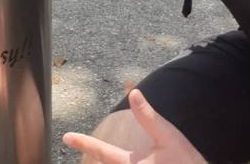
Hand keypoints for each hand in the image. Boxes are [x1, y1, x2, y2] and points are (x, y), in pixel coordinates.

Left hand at [63, 90, 206, 163]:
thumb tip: (133, 93)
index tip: (66, 136)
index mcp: (131, 162)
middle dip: (94, 156)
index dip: (83, 142)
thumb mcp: (167, 134)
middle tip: (78, 143)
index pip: (102, 150)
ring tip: (98, 154)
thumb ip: (147, 116)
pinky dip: (115, 163)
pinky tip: (116, 159)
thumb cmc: (183, 159)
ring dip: (106, 161)